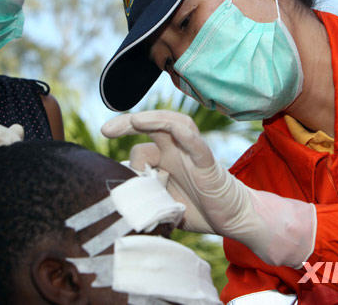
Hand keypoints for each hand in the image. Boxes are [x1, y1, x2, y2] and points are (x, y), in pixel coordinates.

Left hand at [102, 110, 316, 267]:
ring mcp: (192, 154)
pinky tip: (174, 128)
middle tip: (106, 129)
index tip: (103, 146)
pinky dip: (186, 134)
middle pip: (154, 125)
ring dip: (154, 119)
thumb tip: (119, 210)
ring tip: (136, 121)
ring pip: (175, 125)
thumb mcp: (164, 207)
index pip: (141, 144)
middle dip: (129, 122)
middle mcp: (177, 152)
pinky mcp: (208, 163)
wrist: (233, 218)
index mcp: (165, 161)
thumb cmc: (199, 210)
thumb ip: (145, 203)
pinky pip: (197, 144)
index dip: (123, 149)